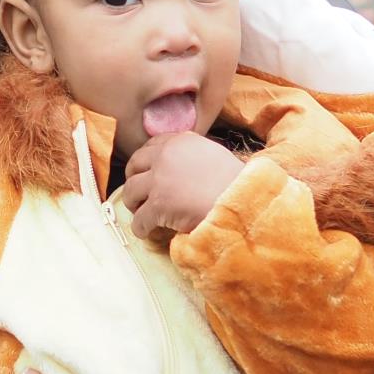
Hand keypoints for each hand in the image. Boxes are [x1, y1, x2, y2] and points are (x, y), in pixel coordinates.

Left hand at [120, 131, 243, 238]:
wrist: (243, 200)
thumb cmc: (235, 182)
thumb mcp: (212, 154)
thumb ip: (191, 155)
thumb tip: (177, 167)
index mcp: (180, 141)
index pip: (150, 146)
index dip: (145, 162)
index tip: (145, 173)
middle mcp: (166, 156)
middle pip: (134, 165)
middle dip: (133, 180)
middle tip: (139, 194)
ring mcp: (160, 180)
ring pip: (130, 191)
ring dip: (133, 204)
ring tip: (142, 213)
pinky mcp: (158, 205)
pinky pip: (139, 220)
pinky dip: (140, 228)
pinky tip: (147, 232)